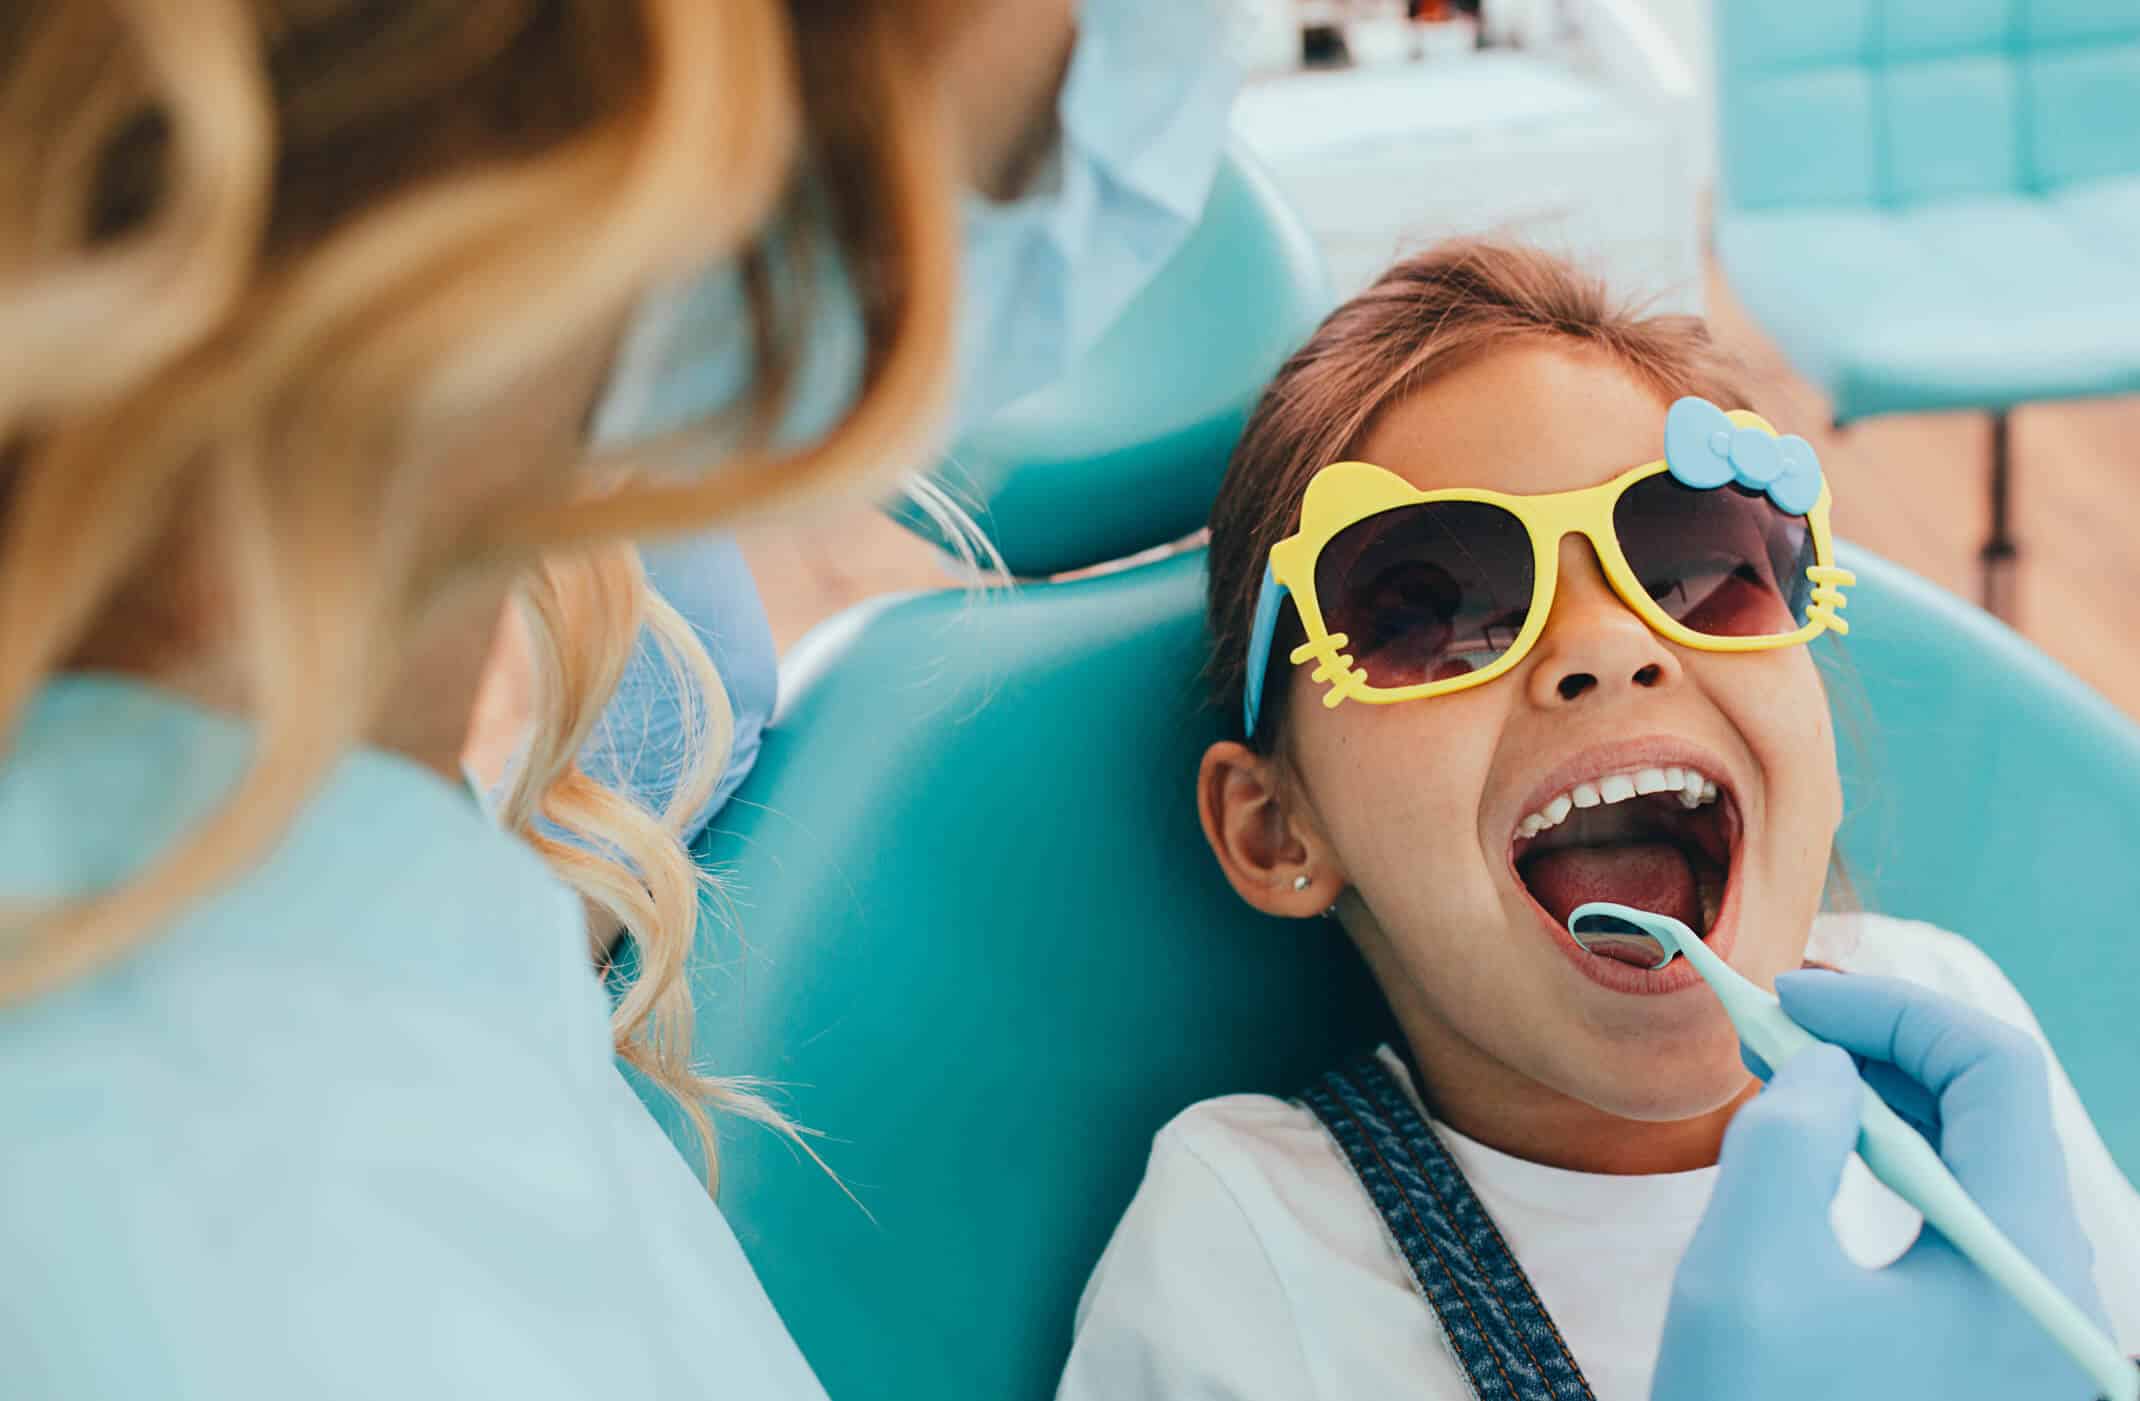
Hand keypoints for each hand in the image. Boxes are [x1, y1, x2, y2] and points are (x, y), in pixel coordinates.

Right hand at [1651, 971, 2114, 1400]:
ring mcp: (2024, 1334)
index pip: (1992, 1068)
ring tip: (1780, 1081)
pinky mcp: (1988, 1363)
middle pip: (1991, 1113)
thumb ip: (1784, 1144)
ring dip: (1876, 1108)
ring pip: (1972, 1169)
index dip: (1887, 1009)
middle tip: (1768, 1030)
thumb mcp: (1746, 1278)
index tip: (1785, 998)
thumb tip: (1825, 1072)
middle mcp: (2051, 1293)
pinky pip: (1954, 1231)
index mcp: (2023, 1262)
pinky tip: (1812, 1164)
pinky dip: (1884, 1175)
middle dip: (1876, 1049)